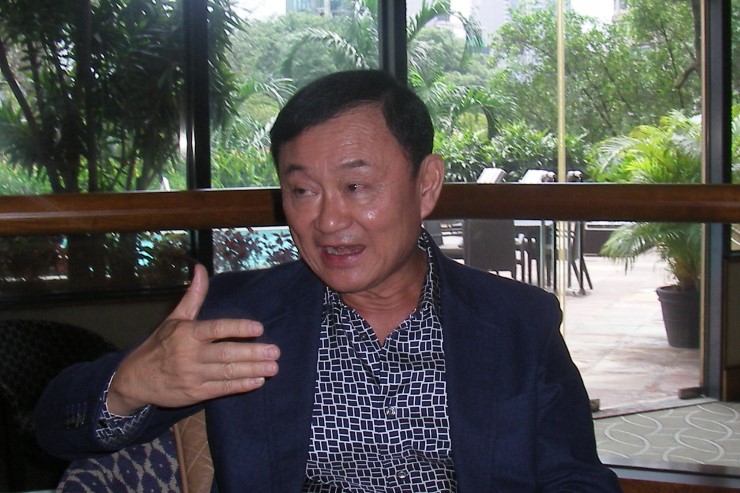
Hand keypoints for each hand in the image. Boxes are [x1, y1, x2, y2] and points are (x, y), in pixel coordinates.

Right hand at [107, 264, 279, 414]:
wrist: (134, 379)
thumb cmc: (159, 345)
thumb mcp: (174, 318)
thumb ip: (193, 296)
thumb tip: (200, 268)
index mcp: (186, 333)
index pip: (216, 329)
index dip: (238, 328)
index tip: (259, 328)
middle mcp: (189, 354)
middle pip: (226, 353)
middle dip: (253, 353)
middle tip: (275, 352)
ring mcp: (192, 375)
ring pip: (227, 372)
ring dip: (252, 370)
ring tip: (273, 368)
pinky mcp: (194, 393)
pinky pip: (221, 389)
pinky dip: (240, 386)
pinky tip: (257, 381)